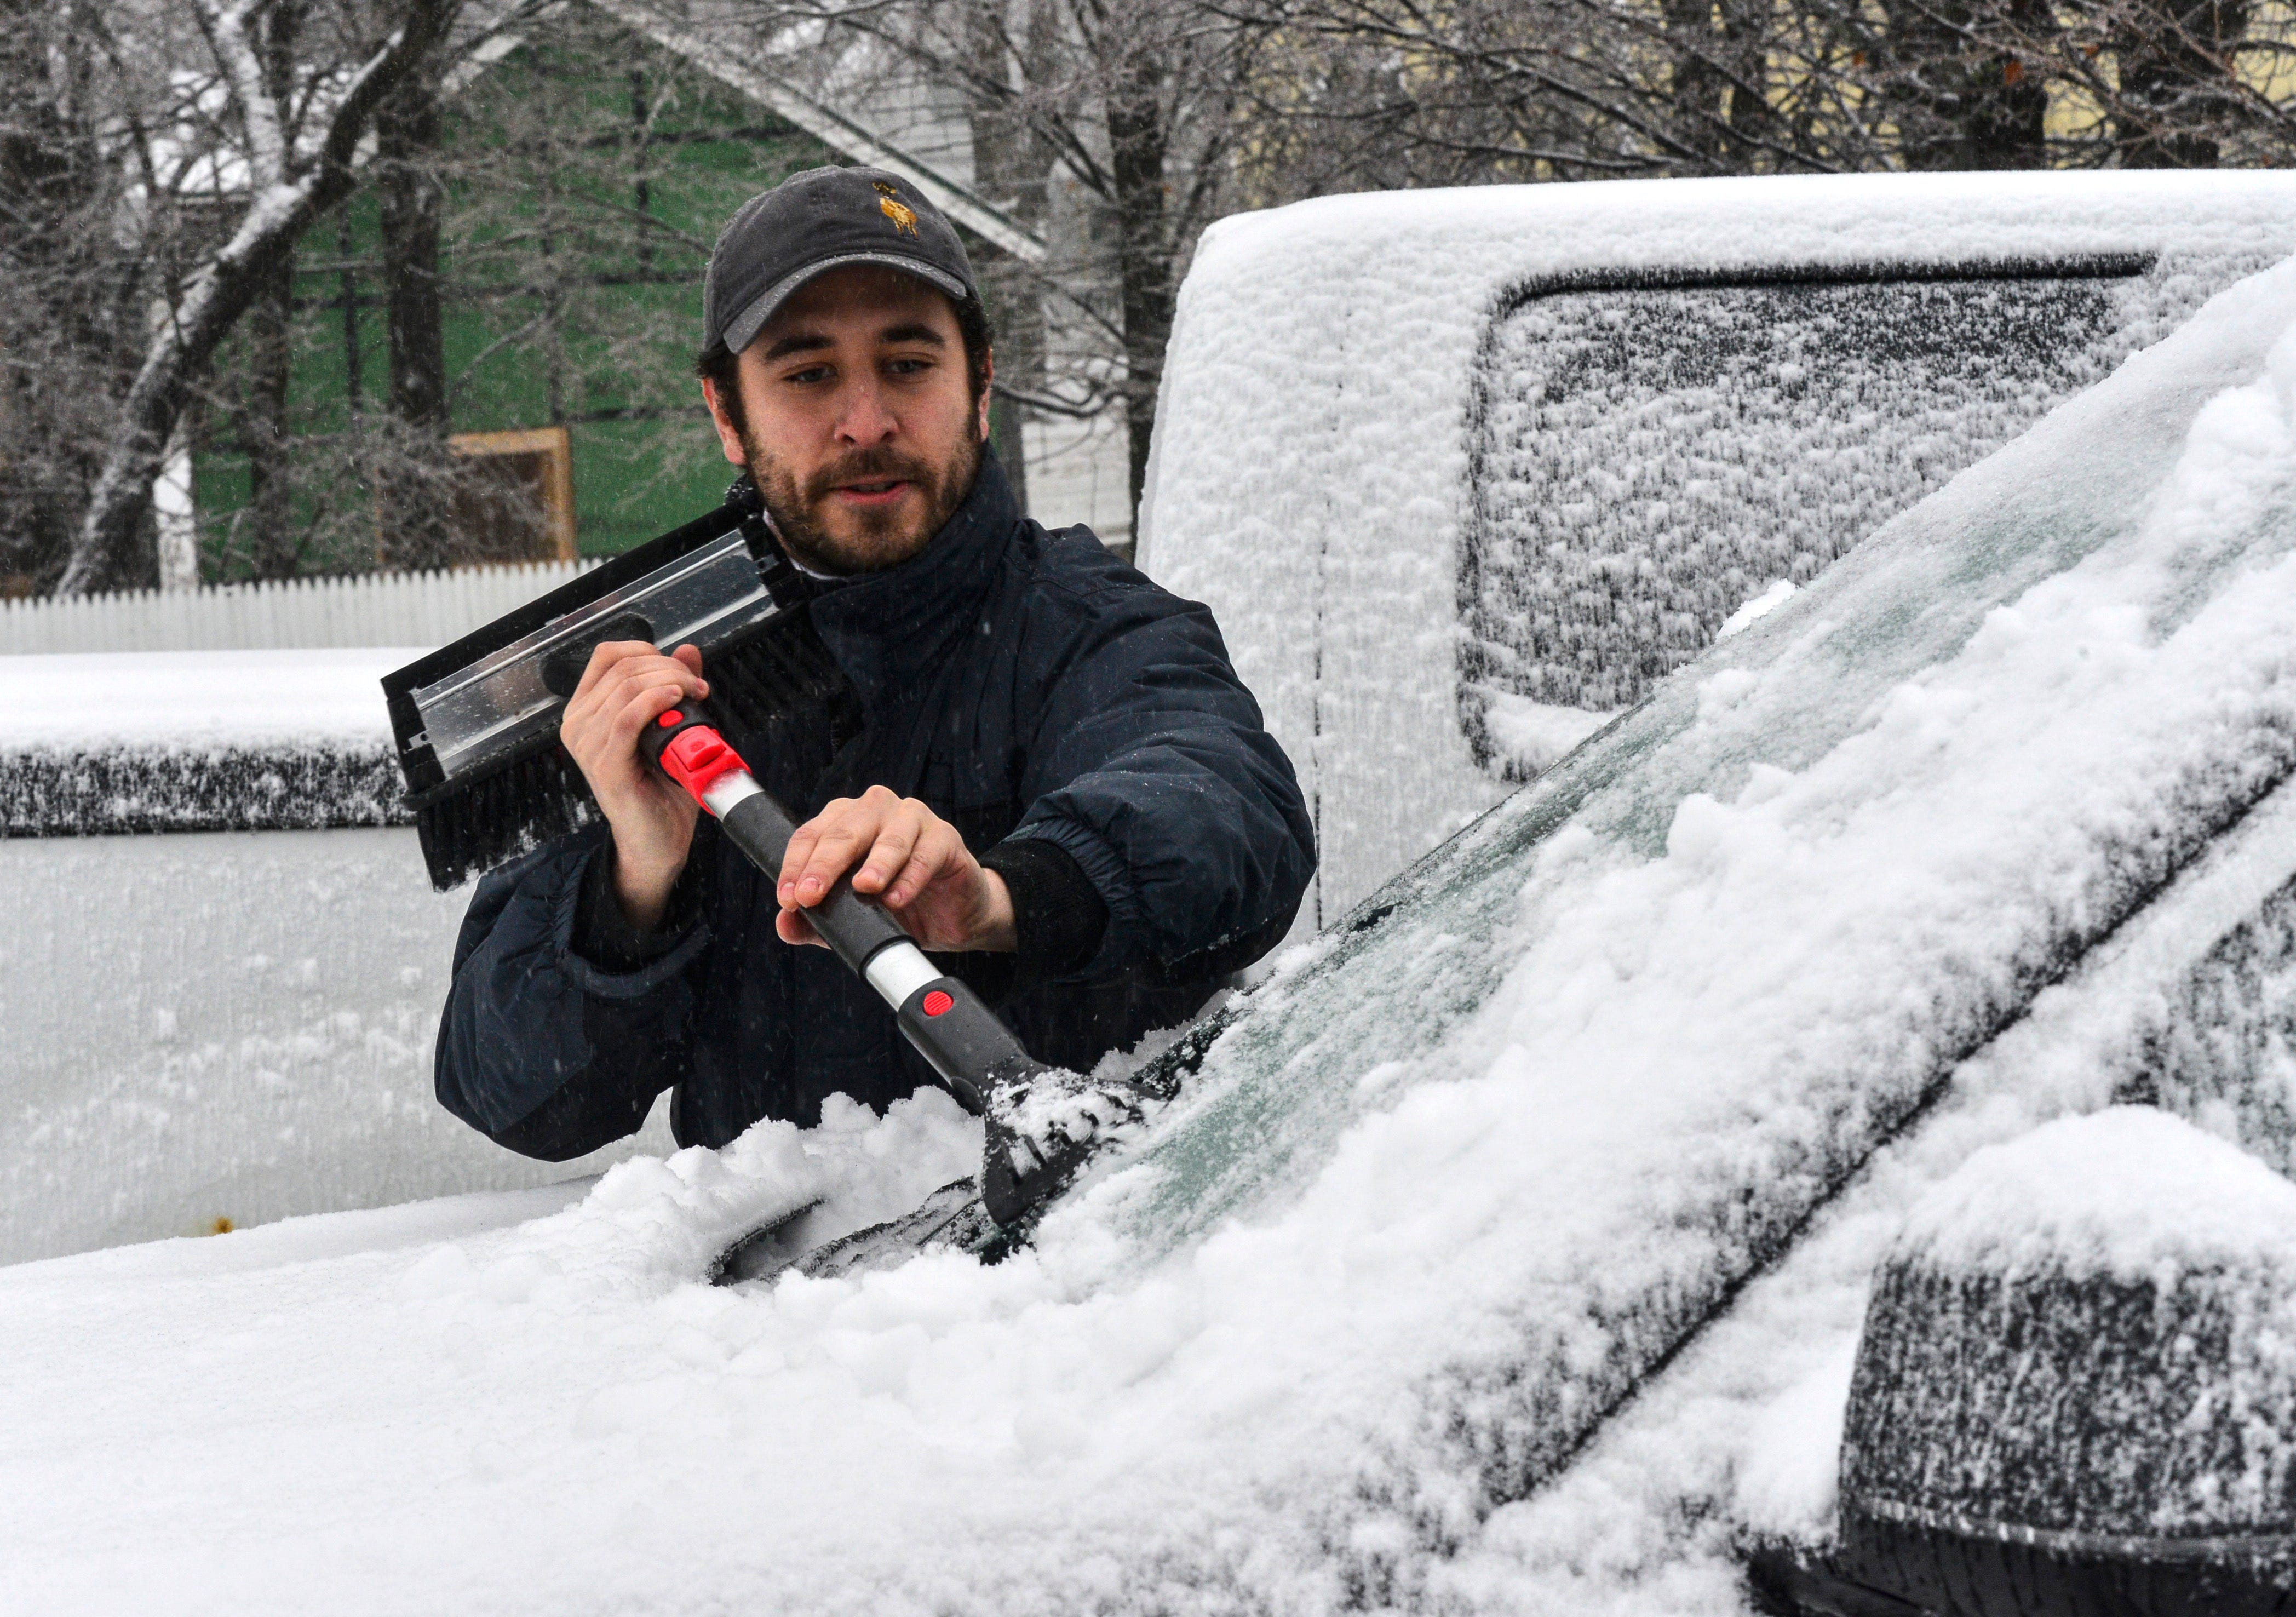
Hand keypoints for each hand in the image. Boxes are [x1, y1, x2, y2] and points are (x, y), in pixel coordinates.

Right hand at [558, 640, 708, 929]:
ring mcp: (587, 745)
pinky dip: (655, 701)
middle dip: (669, 668)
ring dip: (671, 683)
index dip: (647, 651)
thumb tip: (687, 649)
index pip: (608, 656)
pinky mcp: (605, 766)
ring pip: (628, 688)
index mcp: (587, 710)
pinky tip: (678, 699)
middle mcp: (578, 724)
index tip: (681, 669)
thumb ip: (674, 686)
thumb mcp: (671, 727)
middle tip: (699, 687)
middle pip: (623, 668)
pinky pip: (627, 718)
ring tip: (697, 696)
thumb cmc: (661, 788)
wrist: (658, 842)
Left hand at [778, 785, 1015, 952]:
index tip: (789, 899)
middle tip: (811, 894)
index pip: (810, 835)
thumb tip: (784, 924)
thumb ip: (815, 922)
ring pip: (888, 837)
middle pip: (844, 831)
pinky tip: (898, 898)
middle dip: (824, 864)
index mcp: (844, 821)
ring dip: (875, 864)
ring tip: (864, 888)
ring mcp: (912, 819)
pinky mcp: (944, 837)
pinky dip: (911, 877)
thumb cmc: (897, 905)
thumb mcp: (850, 918)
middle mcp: (875, 811)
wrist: (951, 916)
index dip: (795, 867)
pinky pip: (925, 854)